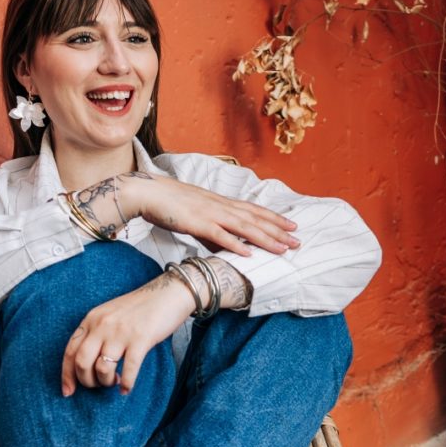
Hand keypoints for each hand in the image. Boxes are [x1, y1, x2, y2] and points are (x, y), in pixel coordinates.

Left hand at [61, 274, 195, 395]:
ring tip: (115, 382)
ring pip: (103, 369)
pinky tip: (126, 389)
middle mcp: (102, 325)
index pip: (70, 351)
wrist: (168, 294)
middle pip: (82, 363)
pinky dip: (126, 384)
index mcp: (91, 319)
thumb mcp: (109, 315)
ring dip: (107, 382)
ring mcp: (121, 332)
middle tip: (98, 386)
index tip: (68, 391)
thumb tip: (87, 364)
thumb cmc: (140, 309)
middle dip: (87, 381)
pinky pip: (129, 369)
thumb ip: (96, 333)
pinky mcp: (141, 339)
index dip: (66, 375)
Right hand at [121, 174, 300, 256]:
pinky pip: (219, 236)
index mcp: (221, 203)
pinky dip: (235, 245)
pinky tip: (249, 254)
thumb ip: (213, 232)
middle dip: (278, 231)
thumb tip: (227, 248)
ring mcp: (210, 213)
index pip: (254, 210)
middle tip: (298, 240)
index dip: (274, 218)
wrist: (147, 192)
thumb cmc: (170, 205)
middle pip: (255, 219)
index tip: (292, 225)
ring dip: (265, 239)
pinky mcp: (197, 223)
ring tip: (283, 249)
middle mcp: (220, 206)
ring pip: (244, 227)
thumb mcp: (197, 217)